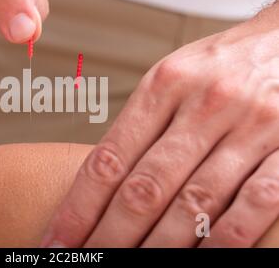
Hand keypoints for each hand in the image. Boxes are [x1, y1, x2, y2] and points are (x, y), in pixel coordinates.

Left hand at [41, 2, 278, 247]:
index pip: (110, 158)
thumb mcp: (173, 76)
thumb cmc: (222, 64)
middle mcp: (203, 103)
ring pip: (194, 202)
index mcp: (164, 84)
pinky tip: (200, 258)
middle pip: (145, 187)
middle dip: (110, 235)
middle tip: (88, 263)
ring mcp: (250, 125)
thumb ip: (142, 122)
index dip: (79, 207)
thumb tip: (105, 177)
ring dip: (159, 246)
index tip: (58, 238)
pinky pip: (254, 202)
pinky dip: (224, 240)